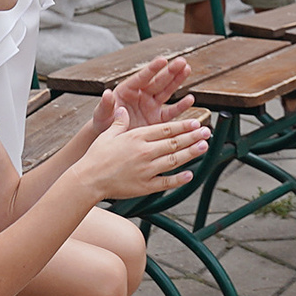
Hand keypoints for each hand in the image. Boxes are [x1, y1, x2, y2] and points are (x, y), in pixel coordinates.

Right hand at [76, 115, 210, 200]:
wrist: (88, 180)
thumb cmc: (96, 156)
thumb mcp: (107, 134)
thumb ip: (119, 122)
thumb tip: (123, 109)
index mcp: (137, 137)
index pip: (166, 129)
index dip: (183, 126)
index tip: (196, 122)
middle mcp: (145, 152)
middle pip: (174, 143)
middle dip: (193, 137)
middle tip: (207, 132)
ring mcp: (146, 170)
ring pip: (174, 160)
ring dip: (191, 153)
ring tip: (204, 147)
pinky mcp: (145, 186)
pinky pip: (166, 182)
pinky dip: (179, 179)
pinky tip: (190, 174)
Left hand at [109, 55, 192, 130]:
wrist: (111, 143)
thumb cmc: (103, 125)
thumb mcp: (102, 115)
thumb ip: (105, 105)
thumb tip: (107, 93)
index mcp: (127, 90)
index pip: (142, 77)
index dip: (153, 69)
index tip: (163, 60)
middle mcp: (141, 95)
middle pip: (158, 81)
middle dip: (170, 71)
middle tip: (182, 61)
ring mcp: (151, 106)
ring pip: (167, 91)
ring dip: (177, 80)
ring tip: (187, 69)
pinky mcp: (158, 119)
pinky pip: (171, 112)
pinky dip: (181, 106)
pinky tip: (190, 99)